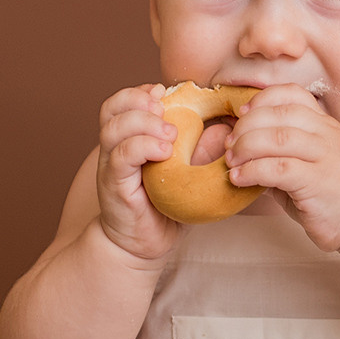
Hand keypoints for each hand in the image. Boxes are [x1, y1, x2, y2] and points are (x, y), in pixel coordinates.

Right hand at [92, 84, 184, 263]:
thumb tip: (227, 128)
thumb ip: (201, 150)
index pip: (122, 102)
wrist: (141, 247)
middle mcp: (115, 149)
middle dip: (139, 100)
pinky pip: (121, 157)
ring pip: (114, 128)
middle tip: (166, 109)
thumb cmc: (165, 208)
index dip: (141, 92)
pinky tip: (165, 152)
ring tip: (171, 134)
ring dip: (144, 122)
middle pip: (112, 108)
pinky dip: (142, 147)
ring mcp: (112, 167)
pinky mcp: (115, 186)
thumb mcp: (188, 173)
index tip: (165, 94)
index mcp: (128, 140)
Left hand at [221, 87, 339, 252]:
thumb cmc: (328, 193)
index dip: (261, 100)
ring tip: (231, 161)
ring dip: (246, 147)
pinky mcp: (318, 181)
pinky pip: (278, 168)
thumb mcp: (306, 162)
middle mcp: (326, 134)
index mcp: (324, 124)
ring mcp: (324, 156)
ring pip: (277, 138)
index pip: (292, 94)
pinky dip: (253, 171)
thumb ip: (279, 150)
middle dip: (246, 127)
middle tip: (230, 145)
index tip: (241, 116)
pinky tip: (240, 178)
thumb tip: (238, 144)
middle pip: (279, 114)